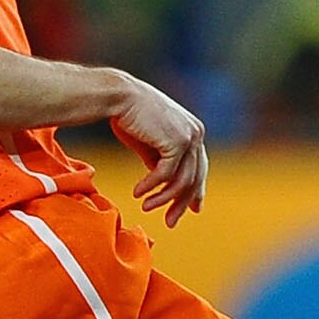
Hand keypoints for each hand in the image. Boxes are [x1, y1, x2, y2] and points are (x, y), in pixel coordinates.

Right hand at [108, 72, 208, 225]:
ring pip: (181, 180)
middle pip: (194, 178)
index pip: (199, 168)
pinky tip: (138, 193)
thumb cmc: (129, 116)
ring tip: (147, 207)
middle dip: (182, 203)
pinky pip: (166, 174)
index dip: (196, 191)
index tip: (193, 209)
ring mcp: (190, 137)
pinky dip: (152, 186)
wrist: (118, 97)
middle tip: (170, 222)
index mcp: (192, 132)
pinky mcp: (177, 141)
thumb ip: (160, 160)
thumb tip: (163, 183)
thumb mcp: (150, 143)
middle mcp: (196, 134)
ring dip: (163, 198)